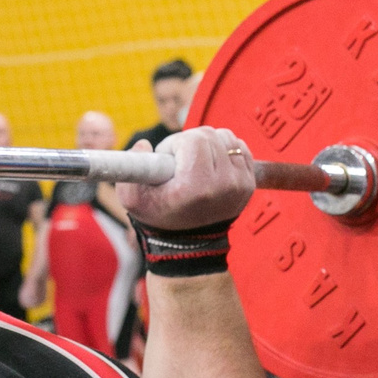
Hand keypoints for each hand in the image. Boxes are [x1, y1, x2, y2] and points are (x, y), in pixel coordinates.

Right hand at [117, 128, 254, 232]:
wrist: (190, 242)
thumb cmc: (160, 216)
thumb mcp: (132, 199)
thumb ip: (128, 168)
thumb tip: (144, 145)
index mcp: (197, 185)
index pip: (194, 139)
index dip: (176, 144)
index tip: (170, 160)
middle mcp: (224, 184)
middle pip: (210, 135)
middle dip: (190, 143)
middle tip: (180, 162)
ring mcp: (240, 184)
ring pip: (226, 137)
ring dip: (208, 144)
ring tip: (195, 164)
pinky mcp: (249, 183)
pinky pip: (239, 146)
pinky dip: (224, 149)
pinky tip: (212, 166)